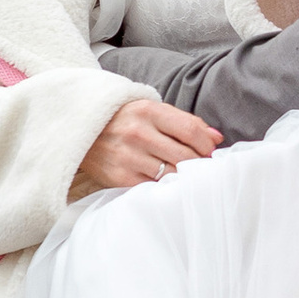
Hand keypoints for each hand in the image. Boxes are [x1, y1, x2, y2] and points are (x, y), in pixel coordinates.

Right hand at [73, 97, 223, 194]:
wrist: (81, 131)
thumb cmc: (124, 120)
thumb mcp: (151, 111)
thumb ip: (184, 122)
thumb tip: (216, 138)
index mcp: (147, 111)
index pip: (190, 130)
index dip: (207, 144)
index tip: (211, 151)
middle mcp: (138, 133)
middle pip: (185, 156)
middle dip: (200, 164)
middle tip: (204, 167)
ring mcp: (128, 157)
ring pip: (172, 174)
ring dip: (185, 177)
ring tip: (187, 175)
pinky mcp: (120, 177)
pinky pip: (154, 187)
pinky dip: (165, 186)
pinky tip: (168, 183)